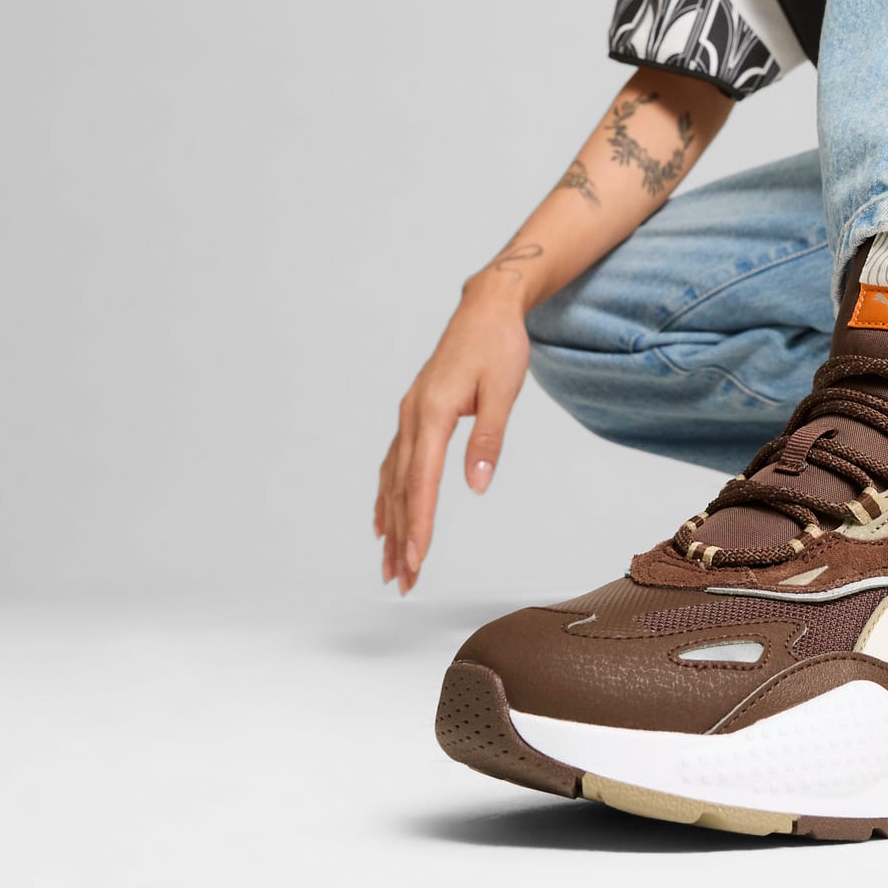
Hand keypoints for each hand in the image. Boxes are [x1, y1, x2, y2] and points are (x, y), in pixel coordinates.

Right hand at [374, 282, 530, 594]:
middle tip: (401, 580)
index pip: (421, 481)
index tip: (416, 559)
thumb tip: (477, 486)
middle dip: (401, 537)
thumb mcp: (503, 391)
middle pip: (402, 488)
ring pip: (394, 479)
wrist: (487, 306)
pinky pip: (395, 463)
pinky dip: (388, 495)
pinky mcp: (415, 413)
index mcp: (432, 412)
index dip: (418, 524)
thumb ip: (488, 440)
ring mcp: (410, 415)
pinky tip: (384, 519)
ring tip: (390, 563)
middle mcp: (412, 416)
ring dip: (392, 523)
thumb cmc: (498, 344)